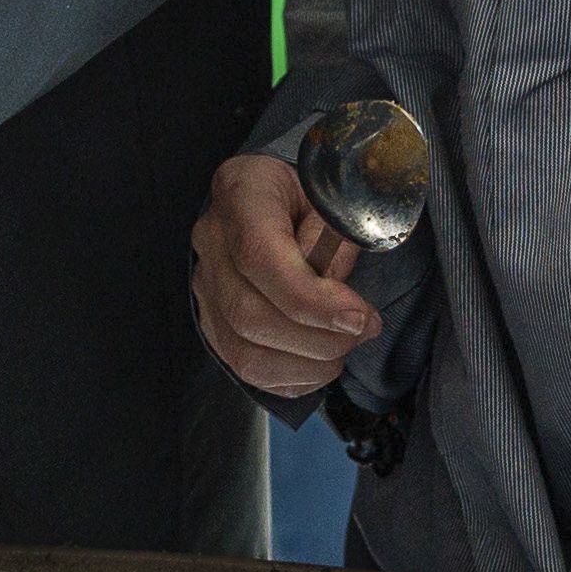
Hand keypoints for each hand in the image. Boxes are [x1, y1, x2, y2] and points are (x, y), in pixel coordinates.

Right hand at [192, 150, 375, 401]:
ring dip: (308, 363)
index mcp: (242, 193)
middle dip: (319, 338)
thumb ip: (340, 238)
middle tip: (364, 329)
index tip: (358, 316)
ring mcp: (206, 285)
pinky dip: (293, 378)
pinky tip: (322, 361)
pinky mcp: (214, 321)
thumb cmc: (315, 197)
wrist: (285, 197)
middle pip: (249, 314)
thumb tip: (340, 295)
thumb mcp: (336, 198)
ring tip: (345, 347)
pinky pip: (246, 370)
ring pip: (244, 352)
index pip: (259, 257)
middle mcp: (211, 241)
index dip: (312, 300)